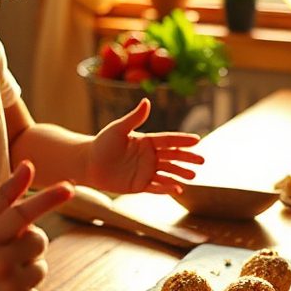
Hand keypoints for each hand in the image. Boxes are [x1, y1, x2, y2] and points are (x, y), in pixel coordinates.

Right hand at [0, 161, 73, 290]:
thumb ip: (7, 197)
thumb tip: (29, 164)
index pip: (21, 214)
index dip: (47, 199)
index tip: (70, 187)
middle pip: (40, 240)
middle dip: (30, 244)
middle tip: (7, 255)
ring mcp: (8, 288)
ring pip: (42, 267)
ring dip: (29, 269)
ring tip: (4, 277)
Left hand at [84, 98, 204, 193]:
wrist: (88, 164)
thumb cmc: (102, 144)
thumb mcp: (118, 129)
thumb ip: (134, 118)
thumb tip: (147, 101)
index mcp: (147, 141)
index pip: (168, 140)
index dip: (183, 141)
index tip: (196, 140)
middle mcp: (150, 156)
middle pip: (173, 157)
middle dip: (187, 158)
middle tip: (202, 161)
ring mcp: (146, 171)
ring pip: (168, 173)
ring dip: (180, 174)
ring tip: (193, 176)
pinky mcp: (140, 185)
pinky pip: (156, 187)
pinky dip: (167, 188)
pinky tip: (177, 189)